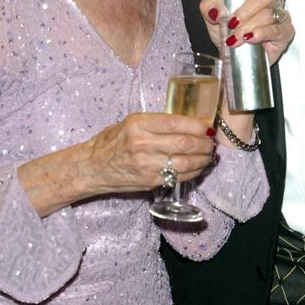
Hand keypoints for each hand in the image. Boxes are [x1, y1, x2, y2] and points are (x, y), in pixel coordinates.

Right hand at [86, 112, 214, 191]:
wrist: (93, 166)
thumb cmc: (113, 140)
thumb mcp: (132, 122)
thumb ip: (158, 122)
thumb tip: (190, 124)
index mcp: (139, 124)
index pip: (175, 123)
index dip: (196, 126)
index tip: (207, 127)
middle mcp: (142, 144)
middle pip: (184, 143)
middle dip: (204, 143)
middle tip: (211, 142)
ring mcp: (146, 165)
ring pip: (185, 163)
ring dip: (203, 159)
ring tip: (209, 154)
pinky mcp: (150, 182)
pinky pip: (178, 177)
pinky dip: (194, 172)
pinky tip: (199, 167)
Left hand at [200, 0, 293, 65]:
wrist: (234, 59)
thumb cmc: (228, 33)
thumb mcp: (212, 19)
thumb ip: (209, 7)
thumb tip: (216, 8)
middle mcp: (270, 1)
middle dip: (246, 9)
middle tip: (233, 22)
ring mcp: (279, 16)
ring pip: (269, 13)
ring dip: (249, 25)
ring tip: (236, 36)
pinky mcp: (284, 34)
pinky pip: (278, 30)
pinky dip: (263, 33)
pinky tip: (252, 38)